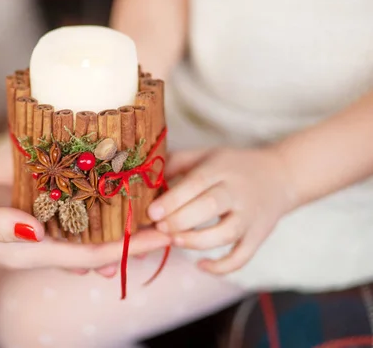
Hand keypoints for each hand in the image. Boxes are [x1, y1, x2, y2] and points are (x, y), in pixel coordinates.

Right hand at [0, 179, 170, 269]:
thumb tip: (35, 228)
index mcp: (28, 250)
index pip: (91, 256)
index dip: (130, 248)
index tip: (166, 237)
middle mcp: (38, 240)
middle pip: (97, 243)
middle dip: (135, 233)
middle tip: (172, 213)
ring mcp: (33, 223)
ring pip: (86, 224)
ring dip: (117, 214)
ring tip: (149, 195)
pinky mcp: (25, 204)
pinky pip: (65, 204)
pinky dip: (90, 196)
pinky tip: (106, 179)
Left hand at [148, 147, 297, 273]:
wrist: (280, 175)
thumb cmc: (232, 166)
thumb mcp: (205, 155)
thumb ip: (175, 163)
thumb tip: (142, 177)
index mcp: (221, 169)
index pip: (196, 183)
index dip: (173, 199)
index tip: (152, 212)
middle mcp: (238, 191)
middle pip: (210, 206)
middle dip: (180, 220)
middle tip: (159, 227)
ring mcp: (250, 216)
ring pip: (226, 233)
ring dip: (197, 241)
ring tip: (175, 241)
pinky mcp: (258, 236)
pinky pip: (242, 256)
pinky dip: (222, 267)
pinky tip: (201, 266)